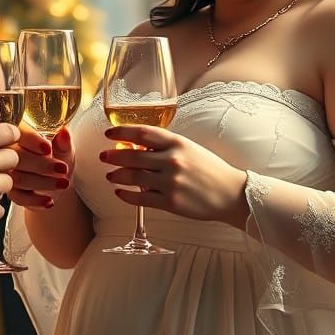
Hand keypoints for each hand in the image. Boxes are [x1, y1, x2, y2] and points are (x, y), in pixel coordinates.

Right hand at [8, 124, 73, 209]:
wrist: (58, 185)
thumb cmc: (59, 161)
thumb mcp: (65, 151)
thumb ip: (64, 142)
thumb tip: (65, 132)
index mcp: (21, 136)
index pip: (19, 133)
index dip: (32, 140)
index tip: (48, 148)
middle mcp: (9, 152)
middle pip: (17, 156)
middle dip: (42, 164)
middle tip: (63, 169)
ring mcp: (7, 173)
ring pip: (18, 178)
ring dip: (43, 183)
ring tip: (63, 184)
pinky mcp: (10, 191)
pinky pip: (17, 197)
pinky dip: (35, 200)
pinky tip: (49, 201)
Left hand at [100, 125, 248, 228]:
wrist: (231, 193)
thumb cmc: (211, 170)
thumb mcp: (191, 149)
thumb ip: (166, 147)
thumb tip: (138, 146)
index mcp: (178, 143)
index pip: (143, 132)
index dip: (121, 132)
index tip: (109, 134)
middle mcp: (173, 160)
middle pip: (132, 155)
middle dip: (113, 156)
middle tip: (104, 157)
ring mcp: (171, 182)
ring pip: (133, 177)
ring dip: (117, 175)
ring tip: (110, 176)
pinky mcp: (171, 202)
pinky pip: (141, 198)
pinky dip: (127, 195)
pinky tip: (120, 193)